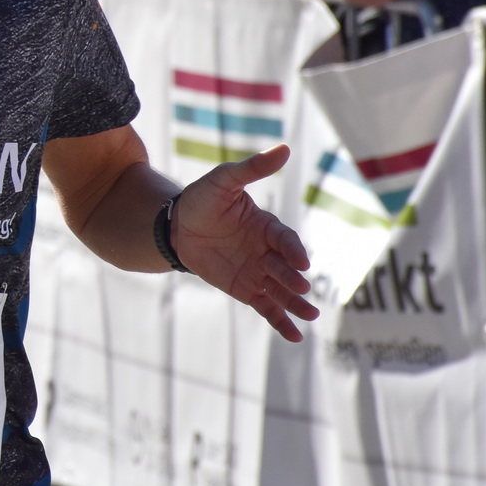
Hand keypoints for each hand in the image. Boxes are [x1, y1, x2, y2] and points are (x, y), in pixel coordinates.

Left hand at [170, 145, 316, 341]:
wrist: (175, 226)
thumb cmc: (203, 198)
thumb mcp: (224, 180)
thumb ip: (252, 169)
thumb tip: (284, 149)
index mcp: (266, 225)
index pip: (284, 239)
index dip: (292, 249)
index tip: (301, 261)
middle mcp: (267, 251)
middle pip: (284, 267)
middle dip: (292, 278)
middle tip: (300, 288)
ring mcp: (258, 272)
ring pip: (280, 290)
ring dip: (295, 303)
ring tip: (310, 316)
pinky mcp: (246, 289)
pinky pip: (266, 307)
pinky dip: (280, 321)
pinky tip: (294, 336)